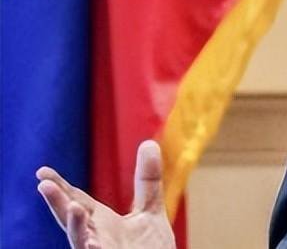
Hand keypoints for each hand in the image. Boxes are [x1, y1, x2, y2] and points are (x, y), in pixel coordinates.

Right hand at [37, 140, 176, 248]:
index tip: (42, 172)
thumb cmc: (149, 247)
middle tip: (44, 184)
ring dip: (76, 226)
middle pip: (72, 218)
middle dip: (58, 202)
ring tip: (73, 207)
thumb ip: (148, 180)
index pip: (76, 200)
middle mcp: (95, 236)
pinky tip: (92, 242)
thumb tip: (149, 143)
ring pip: (80, 240)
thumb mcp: (150, 209)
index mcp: (101, 221)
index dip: (61, 187)